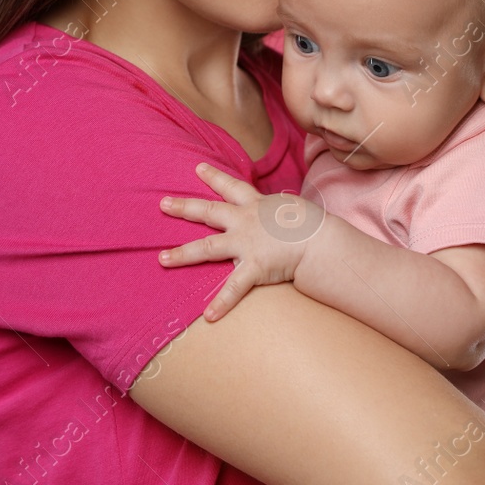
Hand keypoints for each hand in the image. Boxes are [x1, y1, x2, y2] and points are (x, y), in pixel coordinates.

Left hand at [157, 162, 325, 320]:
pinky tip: (209, 316)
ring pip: (207, 248)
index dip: (214, 176)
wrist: (322, 241)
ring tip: (162, 259)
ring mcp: (247, 244)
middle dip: (184, 207)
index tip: (198, 168)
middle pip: (209, 211)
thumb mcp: (293, 209)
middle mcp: (246, 222)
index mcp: (256, 205)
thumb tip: (283, 206)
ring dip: (182, 254)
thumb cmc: (313, 225)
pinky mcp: (254, 267)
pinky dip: (222, 302)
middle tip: (163, 204)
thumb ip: (280, 210)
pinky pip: (234, 287)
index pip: (232, 186)